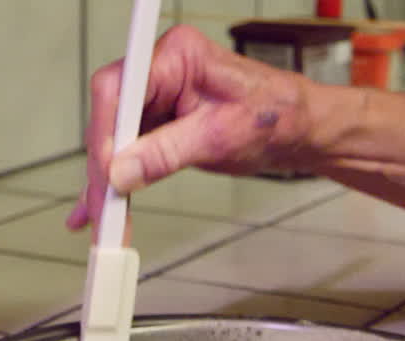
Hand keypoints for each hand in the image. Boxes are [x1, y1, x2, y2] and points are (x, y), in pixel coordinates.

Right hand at [66, 26, 322, 233]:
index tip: (106, 174)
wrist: (300, 129)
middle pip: (111, 118)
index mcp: (178, 56)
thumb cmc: (275, 116)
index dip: (105, 134)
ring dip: (108, 182)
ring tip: (105, 220)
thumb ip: (166, 153)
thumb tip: (121, 172)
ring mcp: (159, 96)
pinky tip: (106, 207)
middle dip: (104, 168)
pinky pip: (129, 151)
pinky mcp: (160, 121)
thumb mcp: (220, 137)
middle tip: (104, 209)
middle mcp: (162, 71)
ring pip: (115, 140)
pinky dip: (119, 181)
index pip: (119, 89)